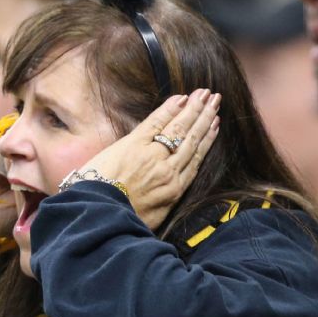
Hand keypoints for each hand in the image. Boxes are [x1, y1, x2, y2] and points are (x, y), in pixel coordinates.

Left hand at [77, 90, 220, 228]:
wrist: (101, 215)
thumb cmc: (122, 221)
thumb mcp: (151, 219)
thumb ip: (162, 203)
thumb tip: (165, 198)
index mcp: (174, 191)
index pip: (196, 159)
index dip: (207, 140)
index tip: (215, 125)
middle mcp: (169, 171)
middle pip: (192, 141)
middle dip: (205, 118)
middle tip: (216, 100)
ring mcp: (153, 156)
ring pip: (179, 129)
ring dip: (193, 110)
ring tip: (205, 95)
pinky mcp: (134, 145)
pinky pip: (156, 122)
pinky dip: (170, 109)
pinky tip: (181, 98)